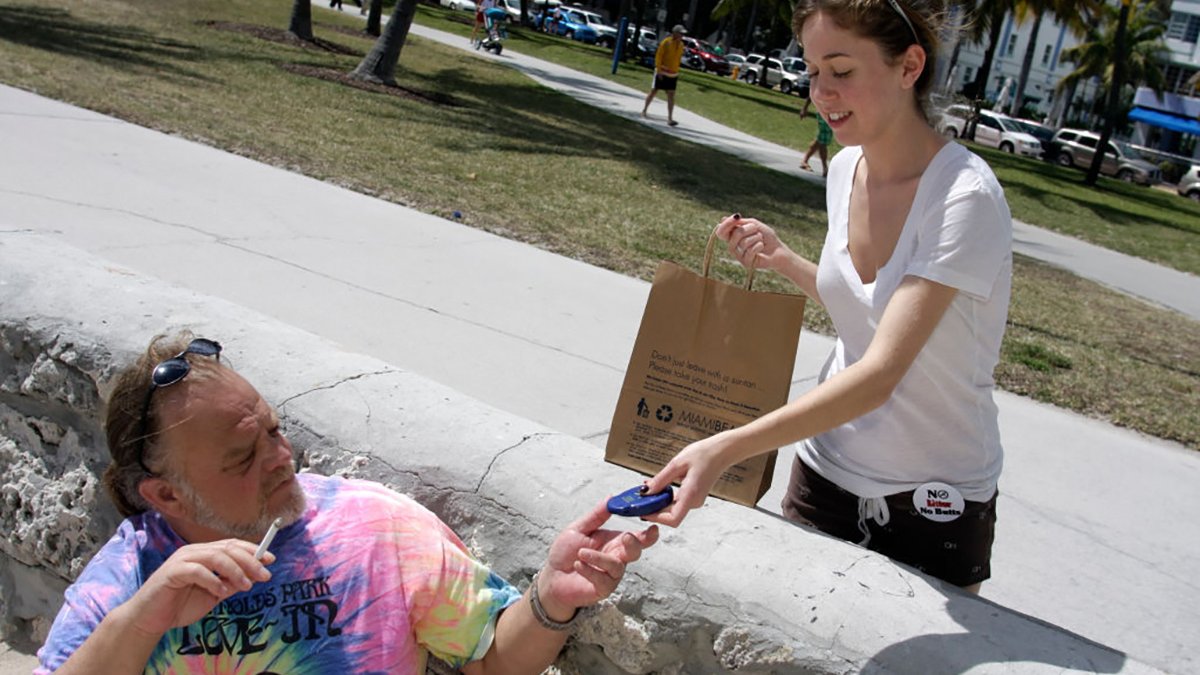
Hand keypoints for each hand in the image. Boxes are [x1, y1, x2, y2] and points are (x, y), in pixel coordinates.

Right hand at [122, 540, 273, 639]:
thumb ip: (230, 583)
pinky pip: (196, 570)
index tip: (271, 560)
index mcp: (204, 553)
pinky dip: (212, 580)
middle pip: (227, 548)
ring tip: (246, 586)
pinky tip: (221, 592)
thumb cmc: (180, 605)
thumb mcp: (213, 594)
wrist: (150, 619)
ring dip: (235, 571)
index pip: (232, 545)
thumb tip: (254, 576)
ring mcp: (181, 560)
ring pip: (215, 556)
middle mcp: (193, 552)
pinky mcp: (171, 572)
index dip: (253, 550)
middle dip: (249, 560)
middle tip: (264, 575)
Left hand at [536, 501, 658, 620]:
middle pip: (635, 552)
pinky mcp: (603, 588)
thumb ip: (596, 515)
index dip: (648, 534)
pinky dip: (590, 570)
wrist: (552, 576)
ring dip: (599, 558)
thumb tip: (611, 498)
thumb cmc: (566, 552)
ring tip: (581, 553)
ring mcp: (611, 575)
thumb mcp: (578, 528)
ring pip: (616, 566)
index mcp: (614, 541)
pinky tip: (577, 565)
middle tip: (626, 537)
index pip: (637, 537)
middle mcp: (616, 558)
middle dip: (635, 544)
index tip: (654, 528)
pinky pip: (603, 579)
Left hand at [639, 434, 728, 527]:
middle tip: (638, 500)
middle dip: (653, 508)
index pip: (673, 519)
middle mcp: (694, 501)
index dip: (656, 518)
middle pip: (670, 515)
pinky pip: (677, 501)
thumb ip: (661, 480)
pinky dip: (665, 496)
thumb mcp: (677, 464)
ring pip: (672, 508)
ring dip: (658, 501)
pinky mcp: (693, 496)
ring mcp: (694, 500)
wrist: (721, 451)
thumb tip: (646, 491)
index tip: (642, 511)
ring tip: (645, 490)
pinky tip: (657, 487)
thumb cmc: (703, 454)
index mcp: (691, 495)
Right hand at [714, 215, 792, 274]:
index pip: (721, 232)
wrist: (778, 250)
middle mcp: (733, 247)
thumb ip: (741, 223)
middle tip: (756, 229)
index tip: (737, 216)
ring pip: (743, 242)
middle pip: (735, 234)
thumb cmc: (766, 237)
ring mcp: (738, 256)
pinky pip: (750, 251)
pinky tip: (762, 246)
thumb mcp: (754, 225)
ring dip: (756, 237)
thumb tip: (723, 218)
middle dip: (749, 229)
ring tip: (761, 239)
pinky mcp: (745, 263)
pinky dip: (759, 245)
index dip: (727, 224)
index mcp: (732, 237)